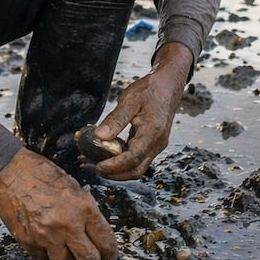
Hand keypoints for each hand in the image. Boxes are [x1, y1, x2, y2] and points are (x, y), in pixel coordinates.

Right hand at [0, 148, 116, 259]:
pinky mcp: (28, 241)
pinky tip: (45, 245)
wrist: (11, 172)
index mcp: (84, 208)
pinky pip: (41, 259)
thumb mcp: (74, 188)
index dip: (110, 255)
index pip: (106, 242)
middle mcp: (68, 225)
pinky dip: (45, 256)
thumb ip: (86, 212)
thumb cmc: (42, 175)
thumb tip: (95, 234)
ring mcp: (46, 235)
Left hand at [93, 42, 192, 179]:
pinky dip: (121, 162)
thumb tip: (99, 136)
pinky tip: (106, 156)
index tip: (98, 165)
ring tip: (94, 163)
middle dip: (113, 173)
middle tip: (92, 167)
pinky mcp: (152, 144)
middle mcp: (157, 143)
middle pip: (135, 170)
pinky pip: (137, 159)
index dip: (114, 165)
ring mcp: (156, 146)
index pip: (133, 158)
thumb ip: (115, 119)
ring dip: (116, 170)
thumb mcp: (130, 99)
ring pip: (136, 167)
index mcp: (153, 132)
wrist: (168, 85)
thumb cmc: (150, 90)